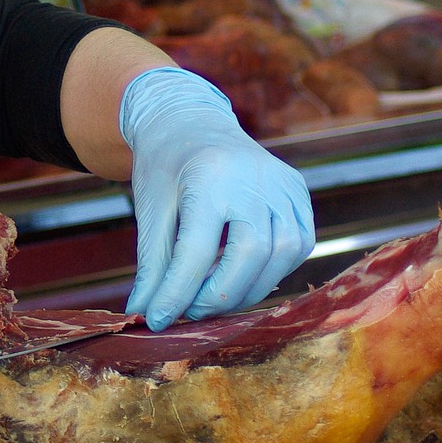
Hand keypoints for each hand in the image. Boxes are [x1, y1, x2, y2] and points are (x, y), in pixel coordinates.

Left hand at [121, 67, 314, 329]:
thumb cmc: (166, 168)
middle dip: (219, 296)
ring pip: (282, 254)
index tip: (158, 320)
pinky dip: (271, 269)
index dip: (176, 293)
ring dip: (248, 288)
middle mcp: (255, 176)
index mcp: (209, 175)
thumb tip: (144, 316)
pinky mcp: (297, 190)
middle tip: (190, 312)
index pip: (196, 250)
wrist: (190, 121)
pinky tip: (241, 274)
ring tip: (214, 297)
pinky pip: (297, 243)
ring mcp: (283, 182)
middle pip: (249, 255)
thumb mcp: (150, 210)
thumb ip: (152, 264)